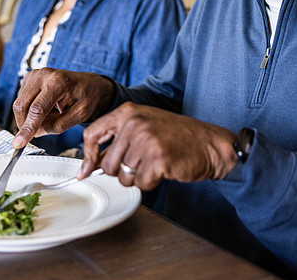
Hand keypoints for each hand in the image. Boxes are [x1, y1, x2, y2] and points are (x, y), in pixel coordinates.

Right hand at [11, 68, 115, 147]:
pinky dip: (29, 110)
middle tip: (36, 133)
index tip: (19, 143)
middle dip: (24, 124)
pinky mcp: (29, 78)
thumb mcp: (79, 115)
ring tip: (50, 115)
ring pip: (19, 104)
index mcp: (58, 82)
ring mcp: (34, 75)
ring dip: (29, 117)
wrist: (88, 84)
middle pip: (22, 105)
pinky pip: (21, 100)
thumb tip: (36, 133)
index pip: (37, 109)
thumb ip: (57, 125)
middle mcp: (43, 75)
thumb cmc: (86, 97)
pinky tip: (45, 109)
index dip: (27, 128)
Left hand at [78, 102, 238, 189]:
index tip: (86, 170)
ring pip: (123, 177)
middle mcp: (134, 124)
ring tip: (156, 162)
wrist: (210, 144)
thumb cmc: (179, 136)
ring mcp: (145, 141)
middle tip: (144, 162)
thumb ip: (118, 139)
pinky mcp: (157, 159)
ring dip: (139, 177)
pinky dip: (152, 182)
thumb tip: (91, 164)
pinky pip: (141, 184)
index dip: (88, 156)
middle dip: (122, 171)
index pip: (92, 134)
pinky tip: (164, 169)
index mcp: (128, 112)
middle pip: (107, 164)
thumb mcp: (145, 126)